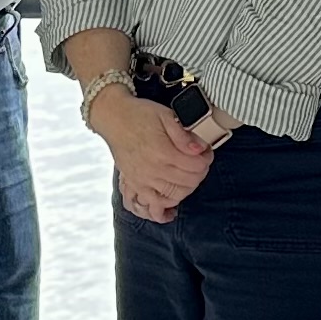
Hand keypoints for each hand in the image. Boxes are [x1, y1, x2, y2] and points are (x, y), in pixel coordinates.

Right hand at [89, 88, 215, 222]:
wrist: (114, 119)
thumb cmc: (139, 115)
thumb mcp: (166, 115)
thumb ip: (184, 135)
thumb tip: (199, 148)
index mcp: (163, 152)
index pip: (196, 166)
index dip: (206, 159)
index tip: (206, 152)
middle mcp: (154, 170)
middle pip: (189, 181)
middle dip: (201, 173)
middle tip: (201, 162)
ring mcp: (144, 180)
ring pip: (176, 194)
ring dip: (188, 186)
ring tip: (190, 175)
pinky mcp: (136, 185)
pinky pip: (155, 203)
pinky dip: (167, 205)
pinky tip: (175, 199)